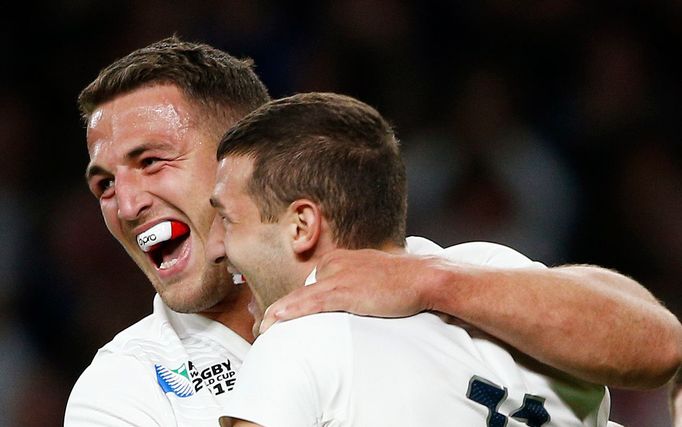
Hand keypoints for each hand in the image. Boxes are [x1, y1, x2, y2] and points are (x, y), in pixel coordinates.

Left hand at [259, 248, 443, 332]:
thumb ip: (358, 283)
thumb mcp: (374, 277)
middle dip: (286, 308)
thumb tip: (354, 298)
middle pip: (304, 290)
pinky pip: (311, 302)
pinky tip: (276, 318)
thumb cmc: (404, 281)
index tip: (280, 314)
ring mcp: (339, 276)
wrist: (423, 278)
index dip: (295, 301)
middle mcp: (336, 263)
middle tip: (268, 326)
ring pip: (301, 296)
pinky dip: (291, 311)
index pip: (312, 283)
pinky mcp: (345, 290)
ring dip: (279, 313)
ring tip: (263, 327)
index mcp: (342, 259)